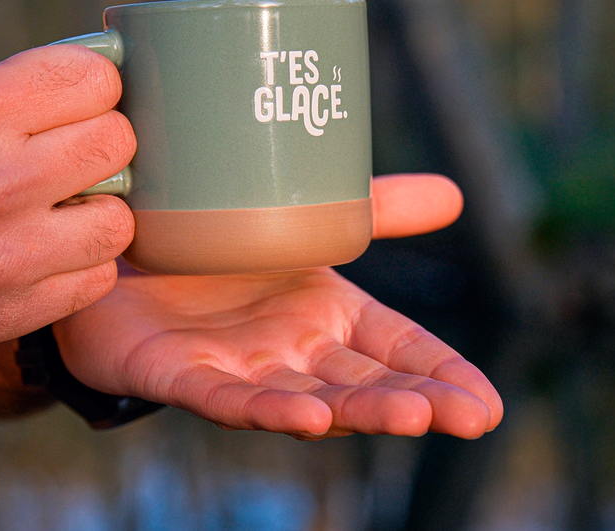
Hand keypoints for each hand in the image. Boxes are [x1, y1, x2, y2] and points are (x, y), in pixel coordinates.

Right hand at [0, 45, 133, 380]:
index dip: (96, 88)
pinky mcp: (12, 311)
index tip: (82, 102)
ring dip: (99, 213)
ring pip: (119, 219)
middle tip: (74, 158)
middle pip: (118, 143)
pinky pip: (97, 278)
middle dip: (103, 145)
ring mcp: (7, 254)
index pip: (94, 78)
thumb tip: (100, 77)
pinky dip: (82, 266)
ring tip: (63, 213)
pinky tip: (48, 256)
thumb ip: (8, 93)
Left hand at [55, 175, 502, 438]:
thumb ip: (377, 210)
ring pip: (307, 397)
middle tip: (466, 416)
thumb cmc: (222, 248)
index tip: (489, 404)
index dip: (443, 376)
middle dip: (415, 401)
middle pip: (363, 380)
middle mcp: (294, 351)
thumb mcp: (308, 220)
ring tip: (410, 417)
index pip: (399, 349)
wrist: (126, 251)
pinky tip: (307, 420)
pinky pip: (225, 398)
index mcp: (329, 316)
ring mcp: (241, 367)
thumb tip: (455, 194)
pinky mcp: (182, 375)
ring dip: (356, 411)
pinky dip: (264, 411)